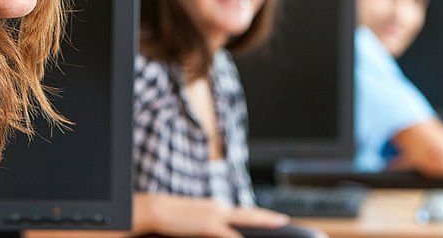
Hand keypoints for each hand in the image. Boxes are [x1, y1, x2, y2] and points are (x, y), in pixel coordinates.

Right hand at [134, 192, 289, 237]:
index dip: (260, 216)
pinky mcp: (210, 225)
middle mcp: (220, 208)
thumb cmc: (172, 217)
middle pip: (251, 214)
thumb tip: (220, 232)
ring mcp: (216, 215)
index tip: (274, 218)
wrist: (156, 209)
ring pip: (246, 222)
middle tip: (285, 220)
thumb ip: (210, 226)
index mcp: (217, 208)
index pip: (244, 213)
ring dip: (262, 226)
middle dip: (269, 218)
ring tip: (277, 227)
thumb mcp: (195, 221)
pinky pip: (231, 236)